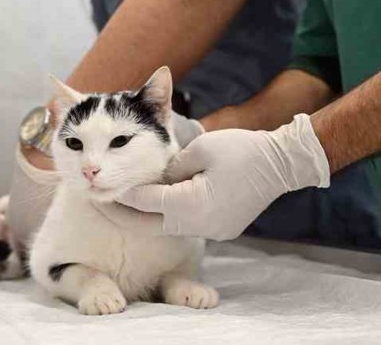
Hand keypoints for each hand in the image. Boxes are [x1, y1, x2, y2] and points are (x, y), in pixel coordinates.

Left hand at [115, 114, 330, 240]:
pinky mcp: (220, 230)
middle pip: (147, 225)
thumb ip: (170, 166)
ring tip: (124, 201)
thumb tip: (153, 177)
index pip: (143, 201)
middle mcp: (197, 225)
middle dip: (121, 214)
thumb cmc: (241, 150)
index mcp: (189, 205)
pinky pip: (186, 225)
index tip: (100, 186)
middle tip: (98, 201)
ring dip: (145, 215)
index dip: (120, 193)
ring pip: (166, 227)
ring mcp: (210, 231)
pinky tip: (159, 201)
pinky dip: (169, 215)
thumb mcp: (199, 149)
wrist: (282, 164)